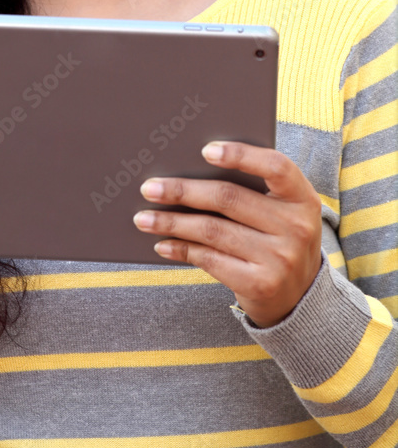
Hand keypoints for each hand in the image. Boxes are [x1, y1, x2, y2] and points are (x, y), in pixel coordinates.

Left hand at [133, 141, 322, 327]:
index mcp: (303, 198)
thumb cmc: (278, 239)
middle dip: (183, 191)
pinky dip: (181, 249)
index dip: (240, 155)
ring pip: (212, 230)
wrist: (299, 297)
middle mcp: (296, 227)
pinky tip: (163, 243)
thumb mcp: (281, 211)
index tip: (205, 150)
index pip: (275, 167)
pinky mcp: (260, 284)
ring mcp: (279, 259)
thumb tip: (189, 169)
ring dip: (172, 223)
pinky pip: (210, 259)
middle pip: (229, 198)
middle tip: (149, 188)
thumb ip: (252, 189)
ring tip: (144, 218)